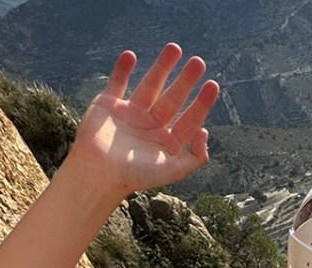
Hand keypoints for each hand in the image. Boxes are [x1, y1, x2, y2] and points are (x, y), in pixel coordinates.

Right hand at [70, 43, 218, 195]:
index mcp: (167, 141)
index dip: (202, 103)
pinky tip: (131, 55)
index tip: (213, 85)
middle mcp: (151, 125)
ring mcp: (130, 113)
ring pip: (150, 85)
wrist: (99, 173)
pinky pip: (117, 82)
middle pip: (173, 98)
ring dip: (162, 66)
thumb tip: (205, 131)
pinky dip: (122, 69)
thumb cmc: (137, 176)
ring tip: (175, 48)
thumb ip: (195, 156)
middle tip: (199, 62)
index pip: (189, 118)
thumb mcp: (174, 171)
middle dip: (186, 80)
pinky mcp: (108, 105)